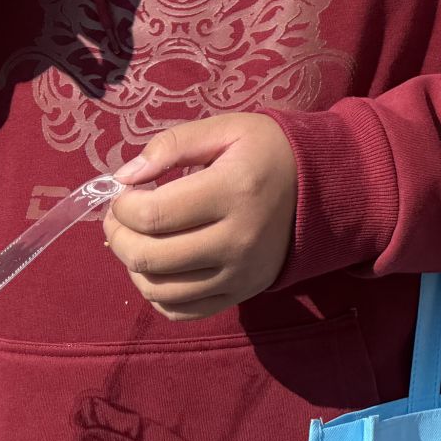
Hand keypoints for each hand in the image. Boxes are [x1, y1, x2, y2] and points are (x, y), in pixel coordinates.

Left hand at [103, 113, 297, 321]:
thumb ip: (173, 145)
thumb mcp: (226, 128)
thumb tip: (125, 177)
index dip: (123, 205)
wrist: (322, 185)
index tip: (126, 191)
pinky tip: (160, 267)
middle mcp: (238, 238)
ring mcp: (241, 272)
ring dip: (132, 266)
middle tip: (119, 217)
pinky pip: (182, 312)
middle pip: (150, 257)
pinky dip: (157, 294)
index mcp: (233, 190)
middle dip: (118, 236)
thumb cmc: (267, 151)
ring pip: (159, 290)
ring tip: (137, 240)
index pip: (153, 215)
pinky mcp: (244, 292)